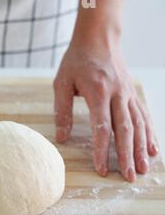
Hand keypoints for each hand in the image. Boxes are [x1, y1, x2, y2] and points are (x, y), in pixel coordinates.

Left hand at [54, 40, 158, 181]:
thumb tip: (61, 138)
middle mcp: (118, 94)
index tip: (101, 169)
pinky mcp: (132, 93)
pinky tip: (153, 148)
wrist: (98, 37)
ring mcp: (128, 94)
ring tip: (144, 169)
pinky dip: (149, 133)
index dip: (102, 150)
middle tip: (128, 177)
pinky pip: (143, 115)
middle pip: (125, 130)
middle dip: (127, 156)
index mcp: (98, 92)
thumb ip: (62, 111)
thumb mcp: (61, 83)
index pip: (102, 127)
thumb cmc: (76, 60)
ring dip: (141, 148)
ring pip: (138, 125)